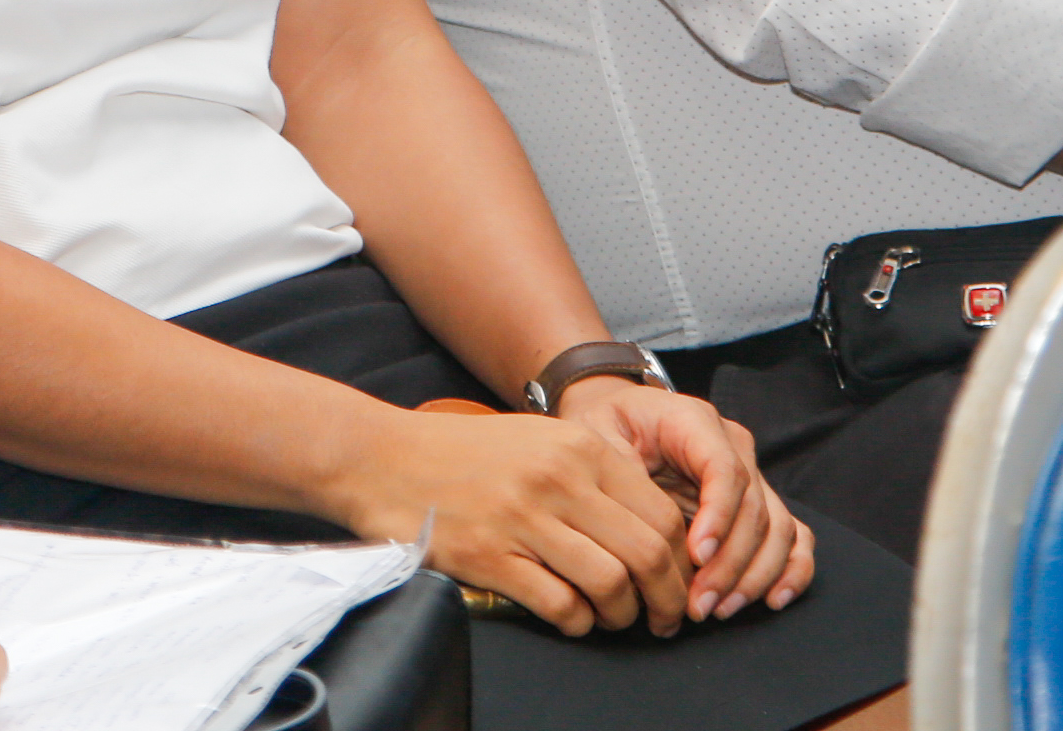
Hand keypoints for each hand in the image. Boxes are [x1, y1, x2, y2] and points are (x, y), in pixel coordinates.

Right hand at [327, 403, 698, 637]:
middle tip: (663, 618)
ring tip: (615, 619)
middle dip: (666, 598)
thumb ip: (593, 471)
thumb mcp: (538, 439)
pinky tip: (572, 619)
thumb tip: (650, 524)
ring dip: (622, 614)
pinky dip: (578, 623)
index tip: (679, 582)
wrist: (380, 457)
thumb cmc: (461, 452)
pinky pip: (560, 605)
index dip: (681, 561)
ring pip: (611, 583)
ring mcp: (524, 519)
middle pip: (647, 553)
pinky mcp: (491, 557)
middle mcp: (558, 480)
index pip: (661, 514)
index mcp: (578, 449)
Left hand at [554, 380, 811, 622]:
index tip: (698, 557)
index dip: (719, 517)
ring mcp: (752, 476)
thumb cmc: (605, 426)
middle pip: (754, 509)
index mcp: (695, 422)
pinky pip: (792, 537)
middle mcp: (733, 446)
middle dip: (731, 564)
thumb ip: (618, 469)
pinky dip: (791, 570)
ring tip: (719, 609)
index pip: (725, 470)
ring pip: (778, 529)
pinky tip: (773, 601)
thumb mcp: (596, 433)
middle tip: (699, 604)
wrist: (617, 417)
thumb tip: (641, 519)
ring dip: (755, 576)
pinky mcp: (758, 504)